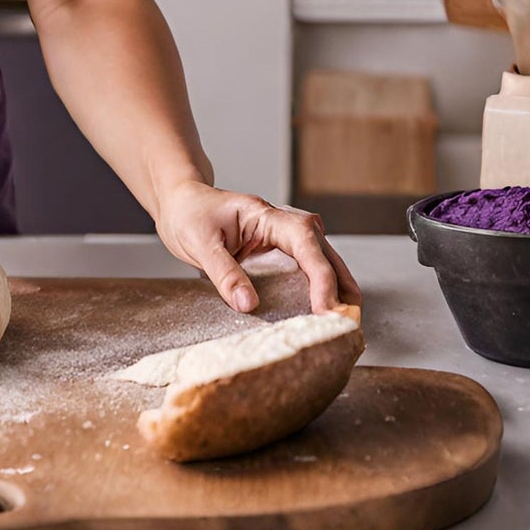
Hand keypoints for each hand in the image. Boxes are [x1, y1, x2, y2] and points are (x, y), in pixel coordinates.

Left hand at [153, 179, 362, 315]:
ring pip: (325, 261)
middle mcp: (283, 223)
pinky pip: (311, 269)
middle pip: (325, 254)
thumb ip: (224, 274)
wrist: (181, 203)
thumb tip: (249, 305)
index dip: (322, 279)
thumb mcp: (199, 243)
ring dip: (339, 290)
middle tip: (349, 326)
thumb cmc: (189, 214)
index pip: (306, 244)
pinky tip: (328, 314)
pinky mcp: (283, 251)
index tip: (327, 310)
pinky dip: (325, 290)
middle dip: (342, 288)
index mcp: (265, 215)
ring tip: (347, 326)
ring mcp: (286, 237)